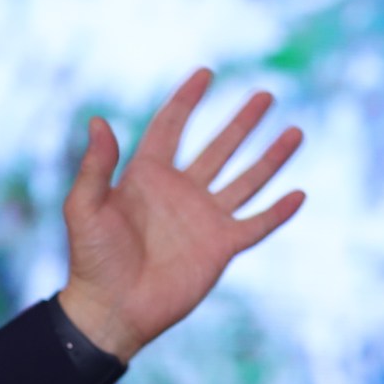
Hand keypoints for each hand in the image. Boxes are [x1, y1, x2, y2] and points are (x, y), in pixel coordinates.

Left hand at [56, 67, 304, 362]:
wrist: (111, 310)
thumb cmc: (92, 261)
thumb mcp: (84, 209)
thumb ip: (95, 166)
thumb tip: (97, 121)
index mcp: (146, 177)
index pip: (170, 127)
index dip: (186, 100)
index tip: (205, 73)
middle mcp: (180, 193)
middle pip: (218, 147)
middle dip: (241, 122)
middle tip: (265, 95)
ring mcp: (203, 219)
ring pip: (245, 180)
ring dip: (270, 157)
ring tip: (295, 131)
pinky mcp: (220, 247)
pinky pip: (256, 224)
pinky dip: (278, 211)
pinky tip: (299, 194)